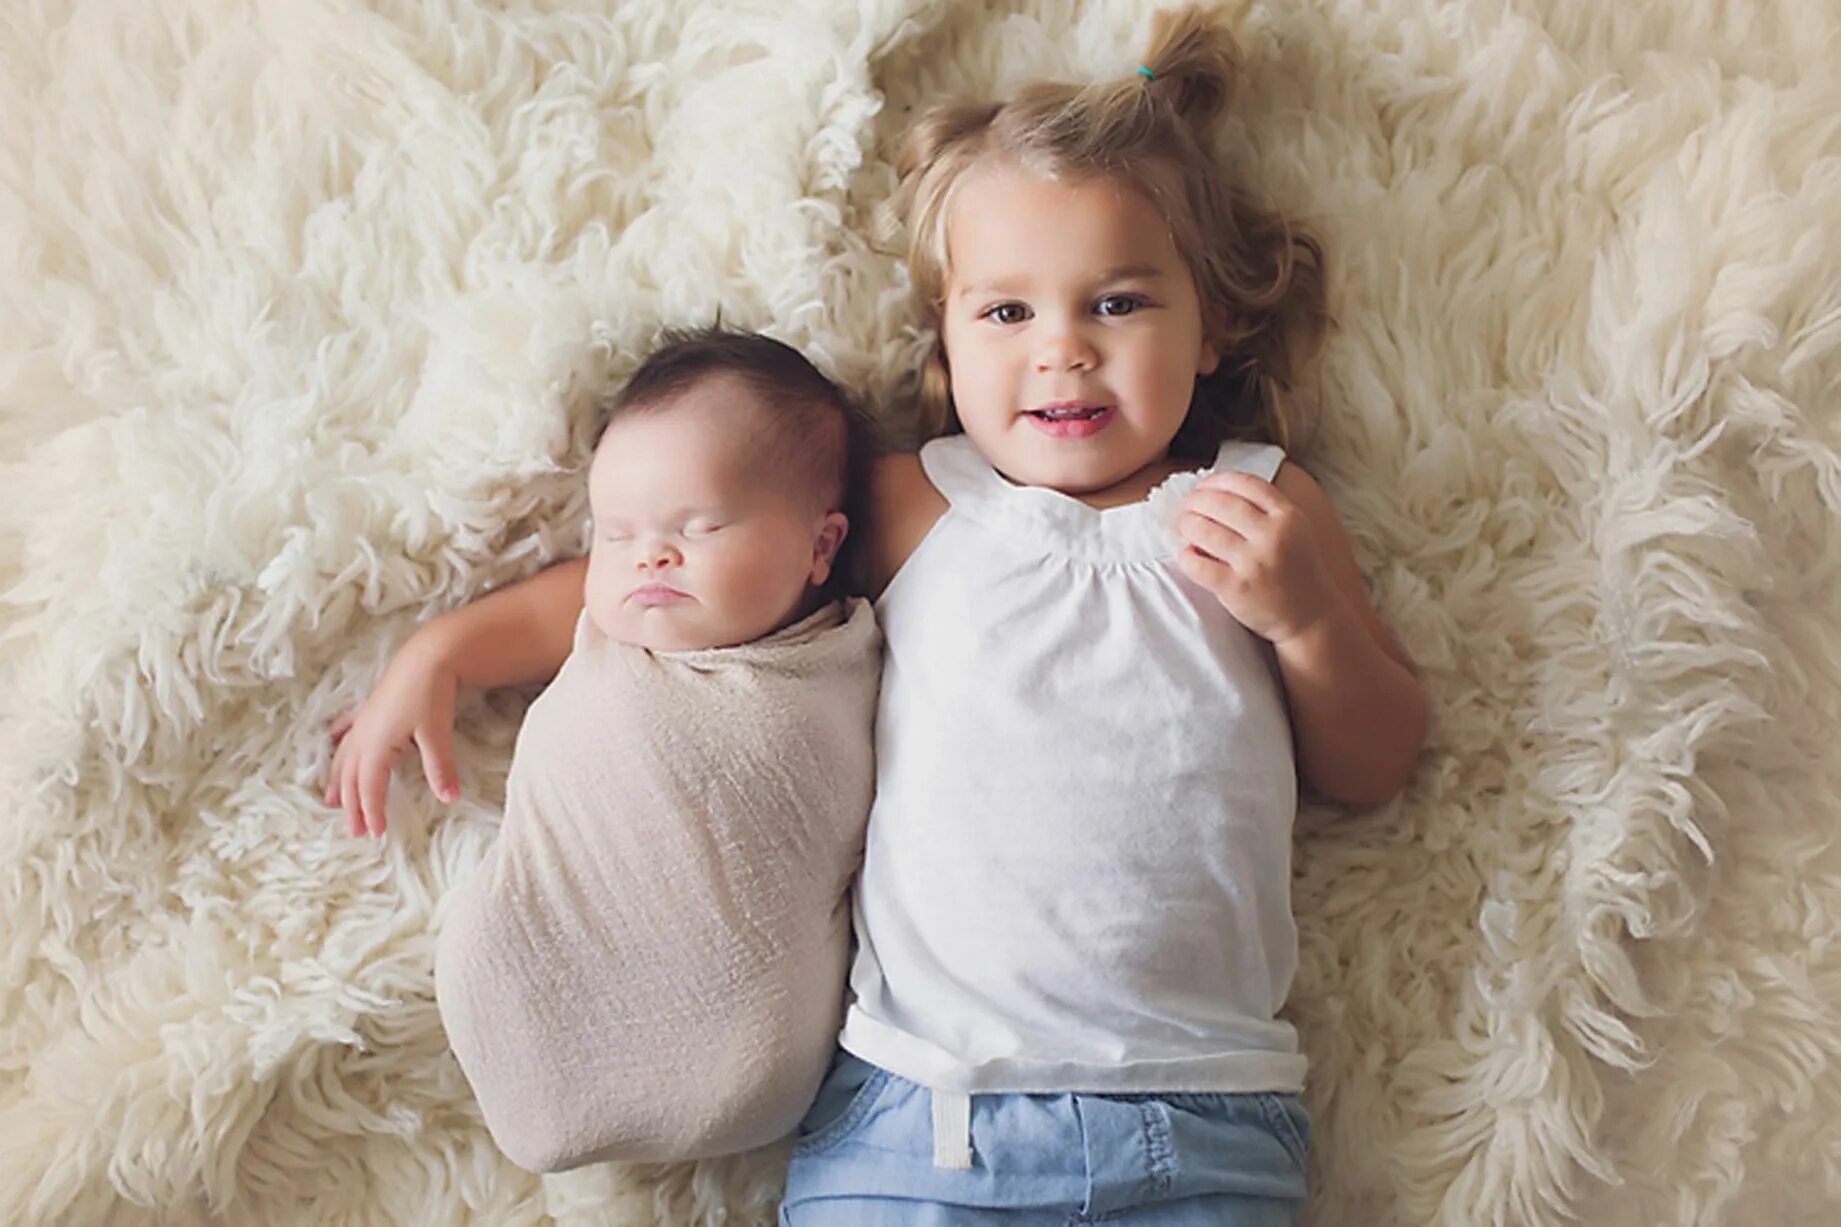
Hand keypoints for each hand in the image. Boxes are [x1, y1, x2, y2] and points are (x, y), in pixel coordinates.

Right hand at [323, 636, 460, 838]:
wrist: (428, 656)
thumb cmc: (431, 694)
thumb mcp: (436, 734)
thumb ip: (439, 769)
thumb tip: (449, 799)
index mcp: (376, 746)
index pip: (371, 788)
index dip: (372, 811)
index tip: (376, 834)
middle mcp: (363, 736)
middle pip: (352, 779)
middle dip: (352, 806)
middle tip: (355, 831)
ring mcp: (363, 721)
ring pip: (344, 758)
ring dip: (339, 781)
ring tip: (331, 801)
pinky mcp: (369, 708)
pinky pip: (347, 731)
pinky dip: (339, 742)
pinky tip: (332, 740)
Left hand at [1175, 471, 1343, 644]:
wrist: (1311, 616)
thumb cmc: (1297, 571)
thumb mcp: (1296, 530)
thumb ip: (1267, 510)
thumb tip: (1218, 492)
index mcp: (1287, 516)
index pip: (1244, 483)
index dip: (1216, 481)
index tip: (1203, 486)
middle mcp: (1272, 535)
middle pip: (1220, 503)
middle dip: (1195, 501)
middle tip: (1185, 506)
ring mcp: (1253, 562)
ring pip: (1204, 530)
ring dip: (1186, 524)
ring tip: (1182, 526)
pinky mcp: (1236, 588)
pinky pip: (1198, 565)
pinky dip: (1186, 556)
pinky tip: (1186, 555)